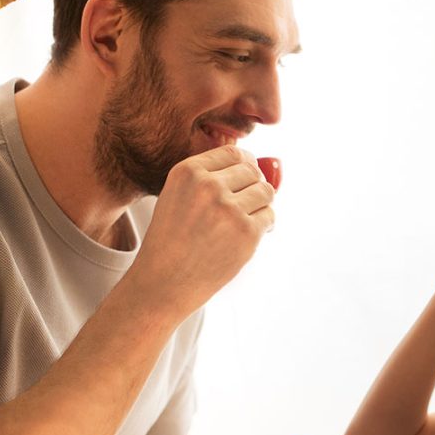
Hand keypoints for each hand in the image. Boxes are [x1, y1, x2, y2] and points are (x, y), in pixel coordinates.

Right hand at [128, 146, 274, 319]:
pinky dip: (265, 225)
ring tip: (246, 220)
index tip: (247, 176)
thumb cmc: (172, 241)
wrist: (164, 282)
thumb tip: (261, 165)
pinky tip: (248, 236)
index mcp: (188, 172)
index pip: (233, 152)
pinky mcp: (246, 233)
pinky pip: (269, 216)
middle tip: (246, 204)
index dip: (245, 164)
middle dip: (254, 185)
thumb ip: (210, 177)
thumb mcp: (178, 196)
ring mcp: (229, 209)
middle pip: (252, 171)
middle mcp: (208, 186)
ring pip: (266, 192)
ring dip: (261, 204)